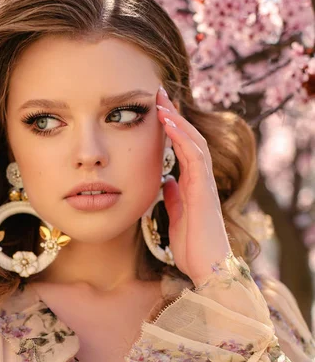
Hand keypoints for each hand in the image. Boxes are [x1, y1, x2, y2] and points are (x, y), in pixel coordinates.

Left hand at [156, 85, 231, 286]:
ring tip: (161, 102)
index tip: (157, 110)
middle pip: (189, 138)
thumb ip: (174, 198)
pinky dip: (182, 138)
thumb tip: (167, 182)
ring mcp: (204, 183)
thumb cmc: (192, 246)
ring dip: (177, 121)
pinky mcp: (203, 190)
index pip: (183, 148)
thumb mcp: (176, 217)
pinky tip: (169, 124)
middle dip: (174, 115)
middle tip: (159, 94)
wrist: (205, 268)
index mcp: (193, 184)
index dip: (171, 128)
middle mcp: (200, 179)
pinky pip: (194, 157)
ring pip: (193, 142)